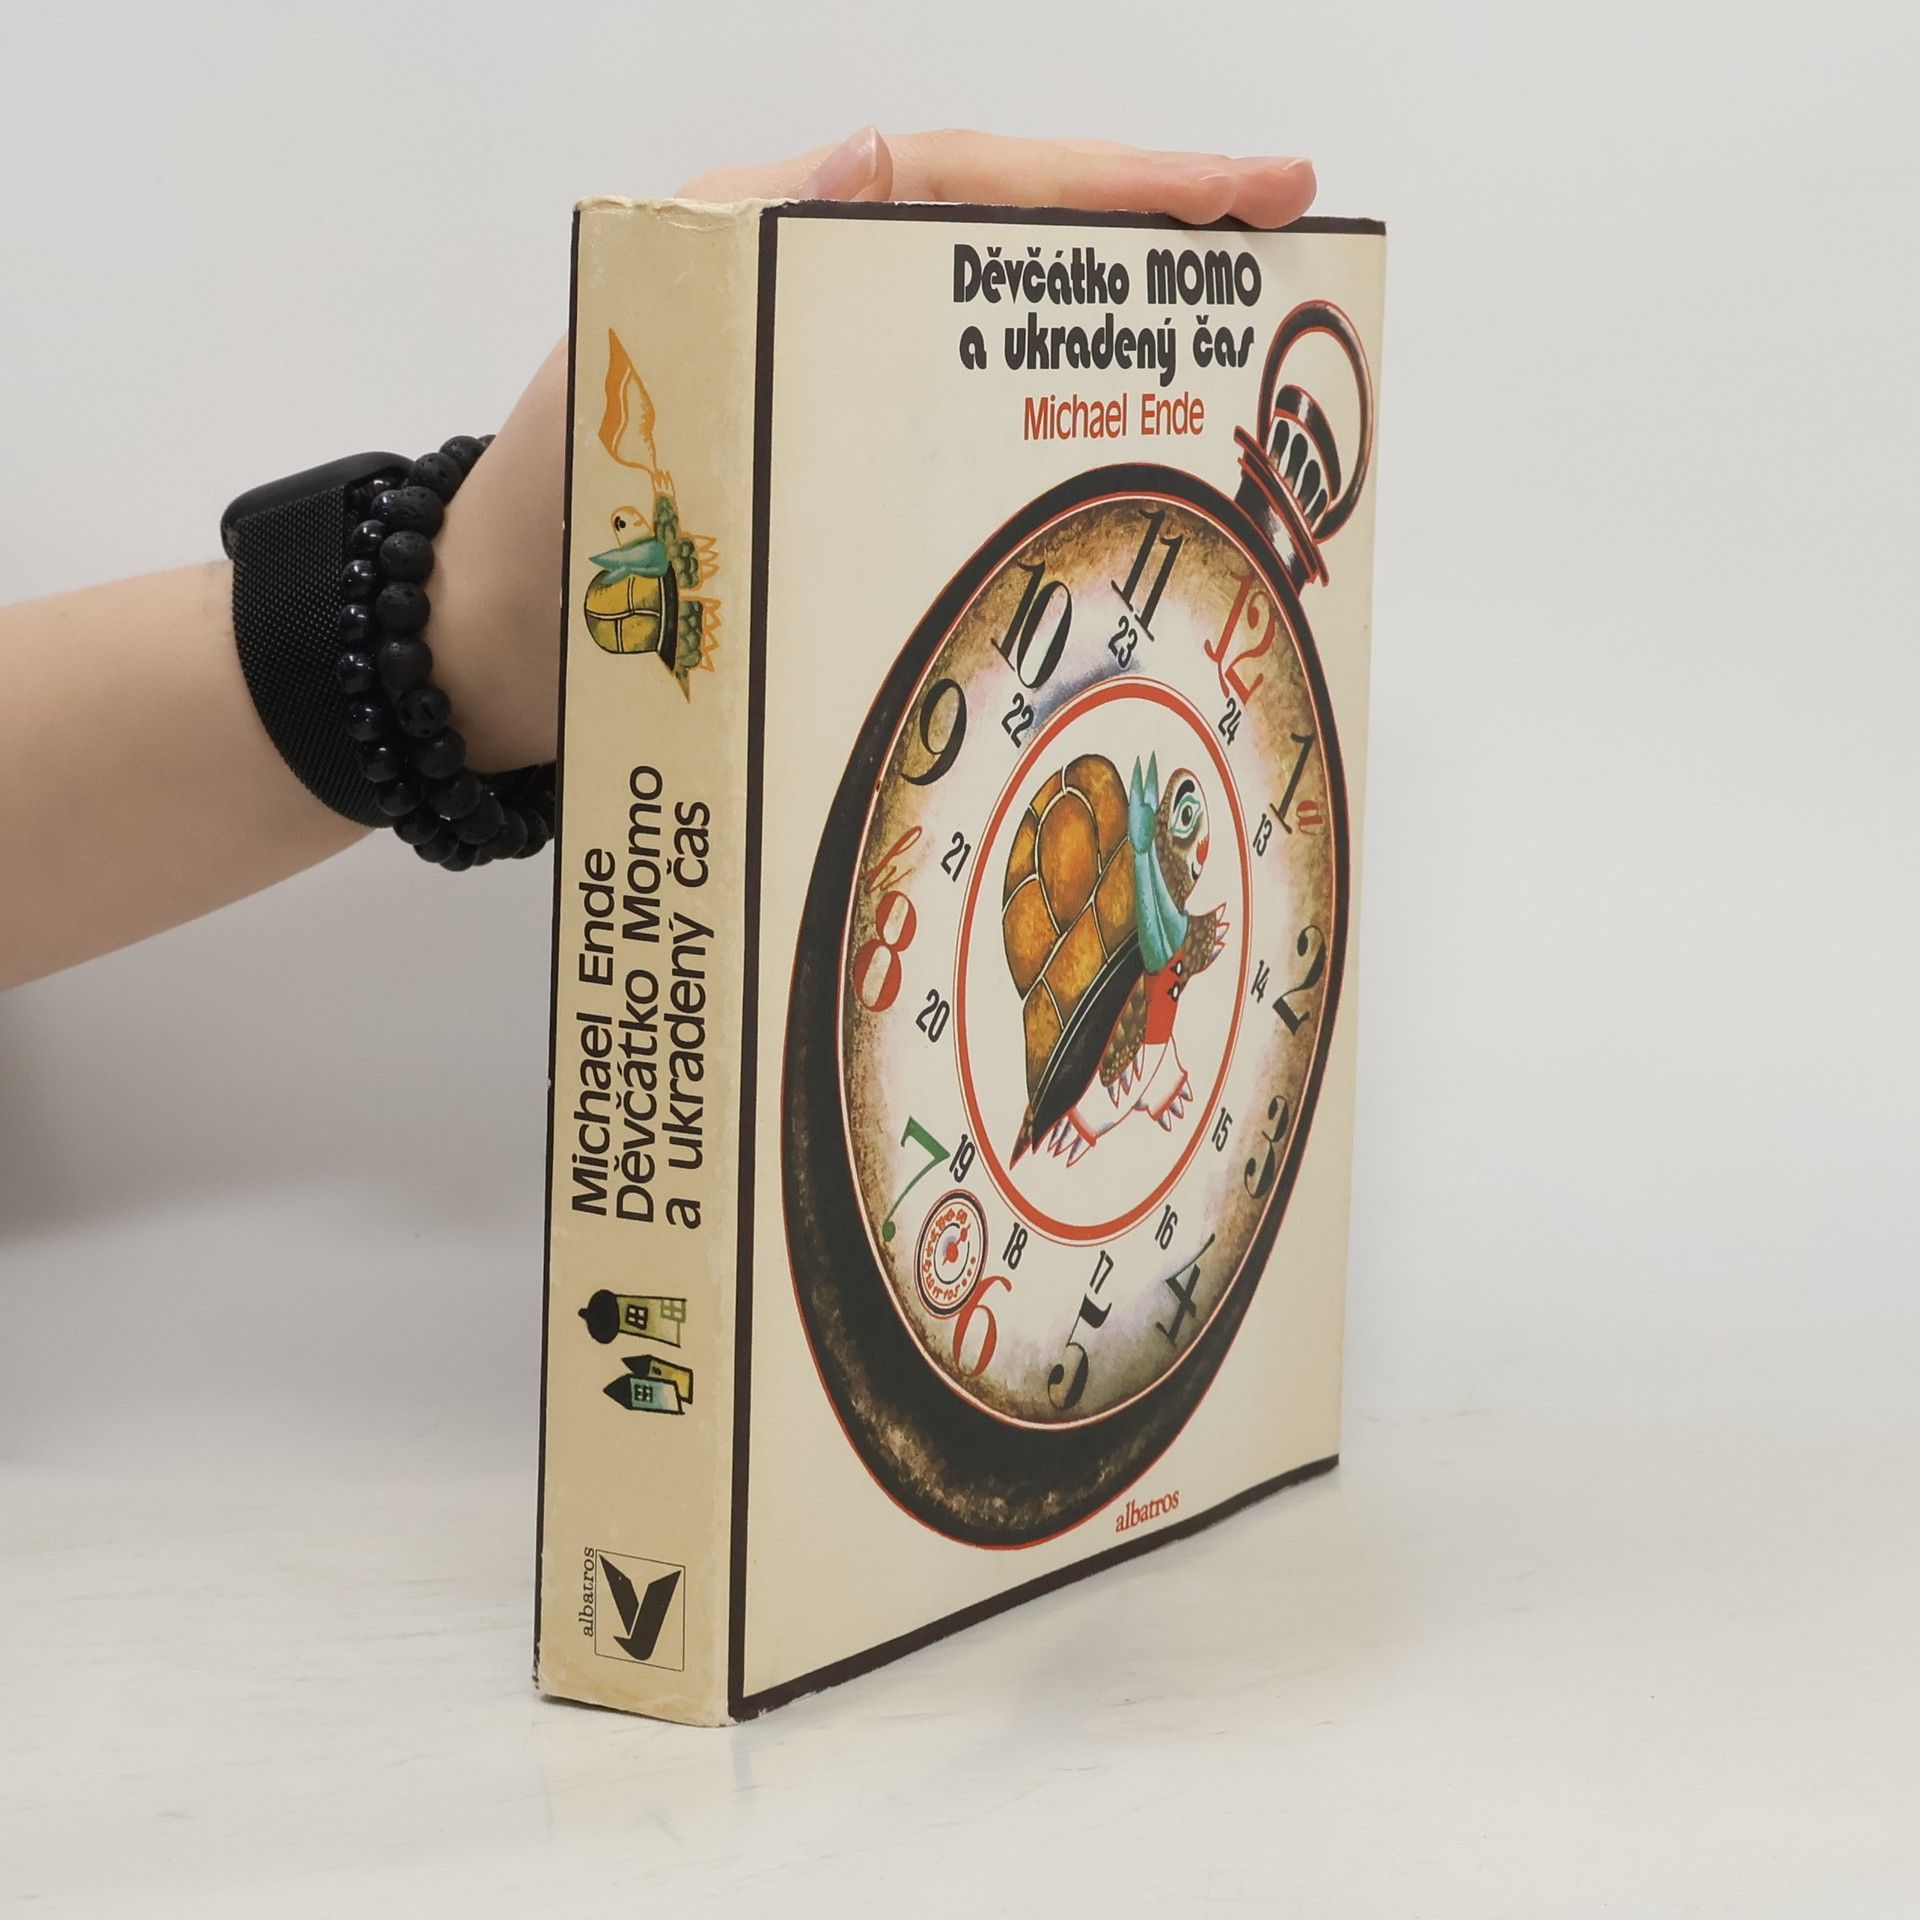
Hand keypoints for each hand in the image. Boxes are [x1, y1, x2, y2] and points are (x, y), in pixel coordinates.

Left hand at [431, 129, 1318, 771]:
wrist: (501, 646)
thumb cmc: (552, 500)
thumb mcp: (636, 340)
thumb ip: (737, 239)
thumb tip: (873, 153)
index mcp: (786, 249)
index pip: (975, 184)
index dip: (1114, 181)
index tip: (1247, 189)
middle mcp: (832, 322)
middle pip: (1015, 260)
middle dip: (1151, 246)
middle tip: (1280, 254)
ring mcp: (850, 417)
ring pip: (1004, 363)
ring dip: (1115, 358)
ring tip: (1236, 367)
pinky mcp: (850, 506)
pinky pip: (966, 462)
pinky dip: (1045, 463)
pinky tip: (1118, 484)